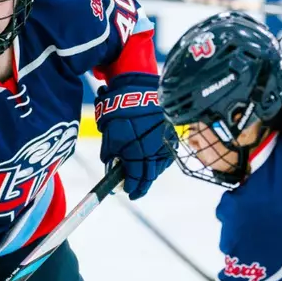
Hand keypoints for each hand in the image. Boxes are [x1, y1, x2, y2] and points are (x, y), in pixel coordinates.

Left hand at [95, 73, 174, 199]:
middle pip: (149, 176)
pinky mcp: (171, 136)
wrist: (140, 88)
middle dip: (141, 185)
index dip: (131, 187)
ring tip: (143, 179)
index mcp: (137, 153)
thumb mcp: (109, 133)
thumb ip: (110, 154)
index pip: (135, 178)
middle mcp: (153, 151)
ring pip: (159, 167)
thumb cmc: (120, 110)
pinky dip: (159, 163)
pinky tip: (153, 163)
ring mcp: (164, 144)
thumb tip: (111, 166)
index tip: (126, 192)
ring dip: (151, 175)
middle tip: (135, 191)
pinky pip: (166, 156)